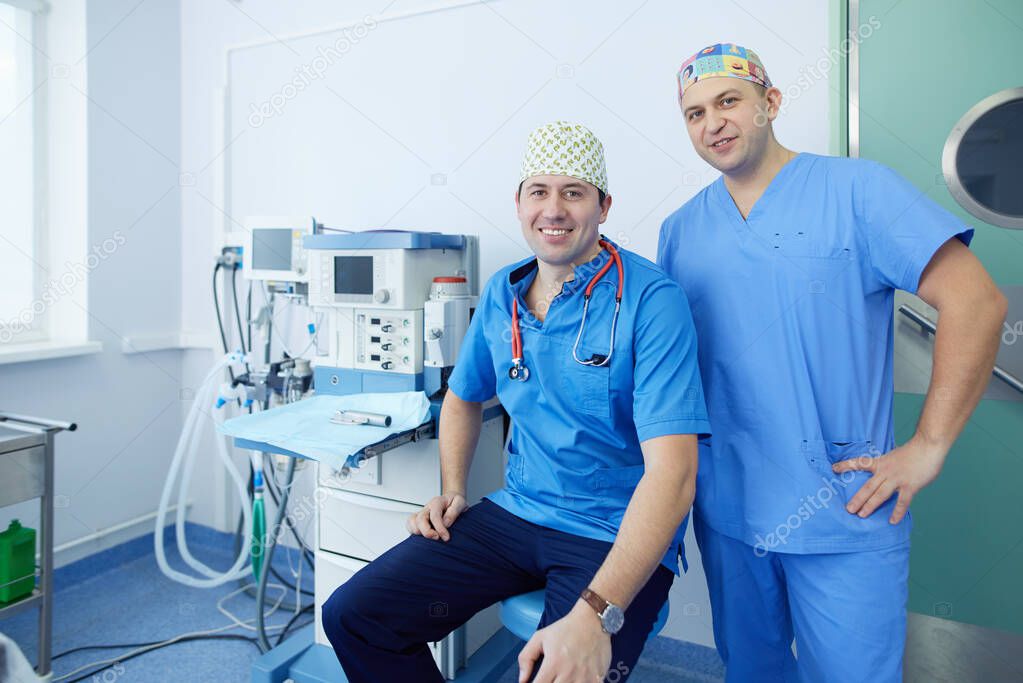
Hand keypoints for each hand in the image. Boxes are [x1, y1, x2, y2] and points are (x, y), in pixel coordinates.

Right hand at [406, 492, 465, 540]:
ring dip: (418, 532)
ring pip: (412, 521)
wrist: (452, 499)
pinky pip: (410, 523)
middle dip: (427, 531)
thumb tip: (446, 523)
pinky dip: (412, 530)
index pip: (434, 516)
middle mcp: (428, 507)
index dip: (440, 528)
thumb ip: (454, 511)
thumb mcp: (461, 502)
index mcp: (437, 502)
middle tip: (437, 538)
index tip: (446, 537)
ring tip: (429, 538)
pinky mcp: (419, 518)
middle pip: (420, 519)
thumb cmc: (456, 502)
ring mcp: (422, 513)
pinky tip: (422, 536)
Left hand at [518, 600, 611, 682]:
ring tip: (562, 677)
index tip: (537, 681)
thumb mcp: (540, 637)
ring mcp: (584, 677)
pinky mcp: (597, 678)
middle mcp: (569, 673)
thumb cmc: (566, 629)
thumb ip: (526, 658)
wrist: (592, 621)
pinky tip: (576, 678)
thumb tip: (522, 679)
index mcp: (553, 663)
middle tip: (550, 677)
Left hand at [832, 437, 947, 523]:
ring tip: (861, 515)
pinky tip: (892, 521)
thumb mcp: (894, 456)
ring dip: (870, 505)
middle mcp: (886, 471)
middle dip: (857, 499)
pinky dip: (897, 512)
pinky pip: (902, 502)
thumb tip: (884, 476)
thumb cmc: (914, 451)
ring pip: (880, 494)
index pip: (860, 463)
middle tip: (848, 509)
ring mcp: (897, 479)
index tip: (833, 468)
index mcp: (881, 462)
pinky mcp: (910, 486)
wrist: (928, 446)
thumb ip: (888, 467)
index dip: (846, 465)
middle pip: (868, 487)